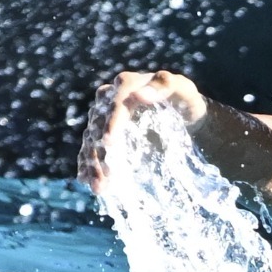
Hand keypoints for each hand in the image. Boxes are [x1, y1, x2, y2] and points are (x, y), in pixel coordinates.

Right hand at [78, 70, 207, 190]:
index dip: (111, 121)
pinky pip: (91, 149)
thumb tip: (140, 93)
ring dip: (93, 163)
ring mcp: (104, 118)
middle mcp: (110, 99)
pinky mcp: (103, 134)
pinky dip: (88, 165)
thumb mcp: (184, 89)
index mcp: (127, 85)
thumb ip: (166, 85)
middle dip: (99, 149)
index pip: (115, 102)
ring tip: (99, 187)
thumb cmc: (184, 100)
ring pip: (92, 139)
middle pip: (97, 124)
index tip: (109, 140)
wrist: (183, 116)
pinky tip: (87, 181)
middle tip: (106, 173)